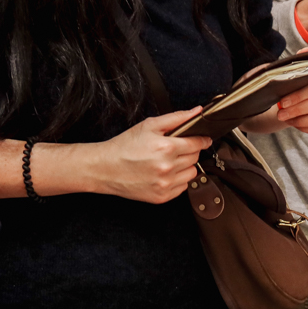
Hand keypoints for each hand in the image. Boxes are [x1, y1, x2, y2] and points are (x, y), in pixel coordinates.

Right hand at [90, 108, 211, 203]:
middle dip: (189, 151)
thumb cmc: (125, 146)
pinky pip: (183, 187)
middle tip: (174, 149)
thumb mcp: (149, 126)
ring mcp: (165, 184)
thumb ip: (176, 118)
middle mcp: (167, 168)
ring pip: (192, 173)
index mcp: (166, 148)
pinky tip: (164, 174)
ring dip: (185, 167)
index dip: (201, 139)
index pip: (197, 143)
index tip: (202, 139)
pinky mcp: (162, 197)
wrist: (106, 168)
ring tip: (169, 162)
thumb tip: (197, 112)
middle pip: (195, 158)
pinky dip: (177, 180)